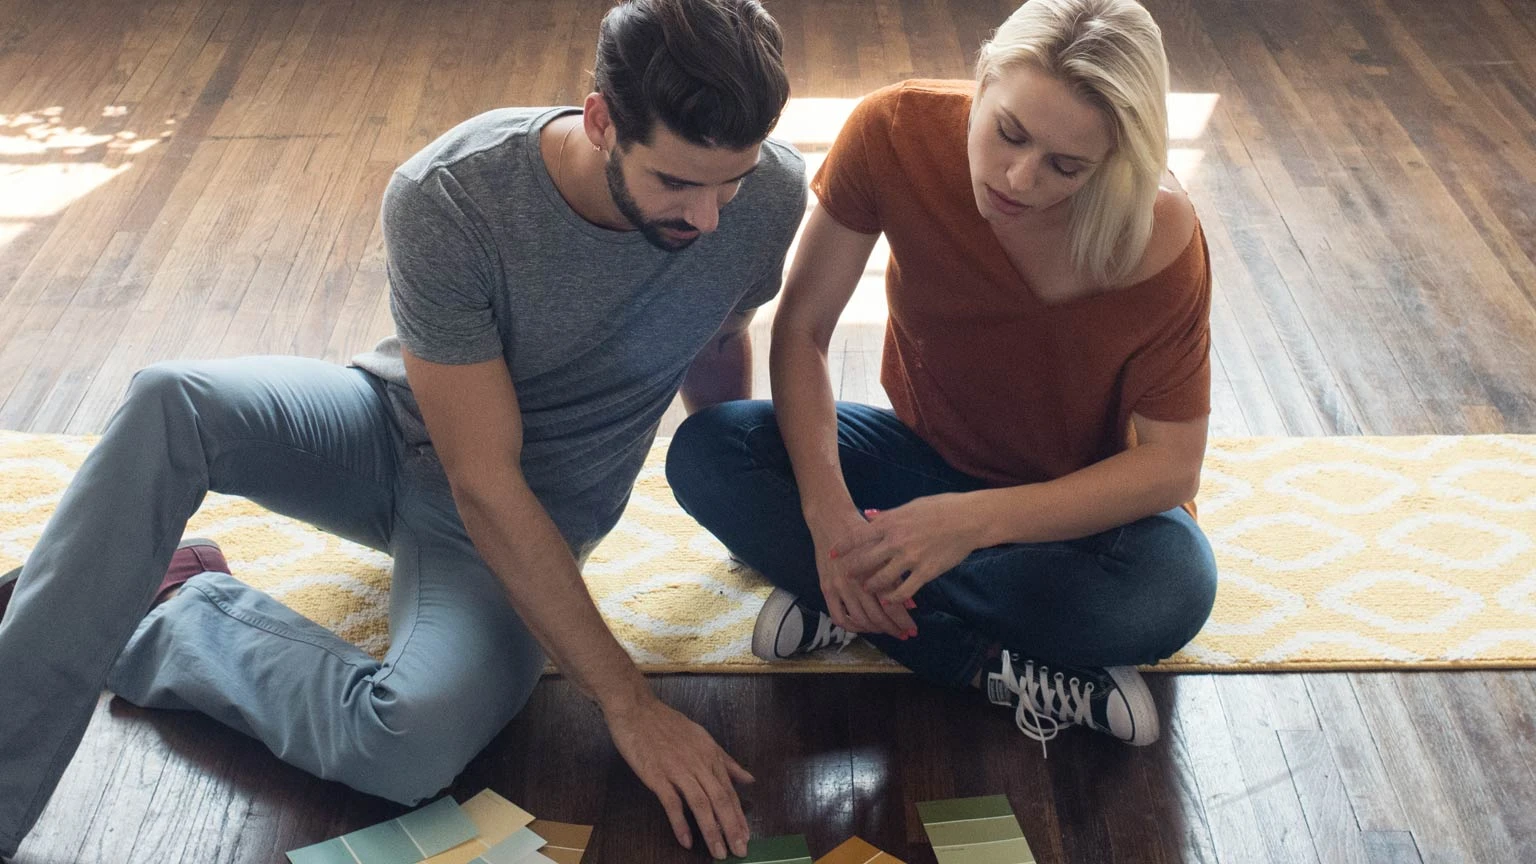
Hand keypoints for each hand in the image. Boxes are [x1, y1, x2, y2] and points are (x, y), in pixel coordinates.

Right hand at [605, 693, 753, 858]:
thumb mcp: (703, 738)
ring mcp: (678, 770)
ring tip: (719, 852)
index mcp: (710, 756)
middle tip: (739, 851)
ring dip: (711, 831)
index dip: (739, 816)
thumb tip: (748, 779)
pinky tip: (686, 840)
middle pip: (720, 800)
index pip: (729, 791)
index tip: (746, 837)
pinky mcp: (657, 775)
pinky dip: (680, 823)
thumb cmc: (668, 724)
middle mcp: (698, 764)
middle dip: (731, 829)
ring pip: (701, 804)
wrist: (637, 710)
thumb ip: (726, 761)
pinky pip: (672, 803)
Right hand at [807, 506, 916, 639]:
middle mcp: (857, 581)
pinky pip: (838, 616)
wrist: (832, 518)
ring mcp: (840, 586)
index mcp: (875, 570)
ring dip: (874, 629)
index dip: (903, 620)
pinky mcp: (826, 588)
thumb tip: (912, 604)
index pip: (892, 604)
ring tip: (885, 631)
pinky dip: (850, 625)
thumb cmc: (863, 531)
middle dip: (892, 628)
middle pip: (878, 616)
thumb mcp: (885, 550)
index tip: (912, 629)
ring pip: (860, 619)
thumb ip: (896, 577)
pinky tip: (861, 626)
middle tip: (903, 635)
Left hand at [840, 493, 981, 605]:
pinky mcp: (926, 572)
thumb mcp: (910, 506)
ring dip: (871, 586)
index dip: (842, 548)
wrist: (968, 519)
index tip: (831, 555)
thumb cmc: (940, 508)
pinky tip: (889, 600)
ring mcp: (910, 558)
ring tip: (867, 589)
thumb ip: (888, 515)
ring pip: (881, 579)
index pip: (858, 536)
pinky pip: (904, 590)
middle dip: (853, 571)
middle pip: (865, 561)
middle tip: (846, 576)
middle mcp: (896, 541)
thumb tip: (868, 516)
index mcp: (891, 522)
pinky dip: (893, 598)